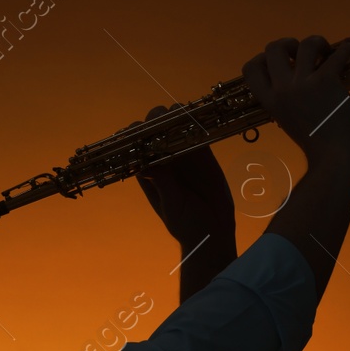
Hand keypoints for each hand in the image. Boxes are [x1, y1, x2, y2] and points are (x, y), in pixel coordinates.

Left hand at [130, 104, 235, 247]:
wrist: (213, 233)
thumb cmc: (187, 225)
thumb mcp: (172, 207)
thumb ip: (162, 184)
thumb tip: (145, 165)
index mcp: (149, 172)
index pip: (135, 145)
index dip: (137, 135)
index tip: (146, 135)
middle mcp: (163, 159)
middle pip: (153, 127)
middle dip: (157, 121)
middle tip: (168, 129)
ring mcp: (183, 154)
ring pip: (175, 124)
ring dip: (177, 118)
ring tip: (184, 125)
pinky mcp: (204, 153)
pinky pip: (198, 131)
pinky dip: (197, 124)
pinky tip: (200, 124)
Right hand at [242, 36, 349, 162]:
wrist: (334, 158)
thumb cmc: (315, 145)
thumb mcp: (288, 122)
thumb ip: (288, 102)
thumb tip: (299, 82)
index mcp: (270, 102)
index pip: (250, 69)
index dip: (262, 58)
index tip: (278, 62)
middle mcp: (282, 90)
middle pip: (273, 48)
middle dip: (287, 43)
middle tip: (301, 53)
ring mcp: (304, 84)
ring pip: (305, 44)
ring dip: (316, 42)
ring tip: (325, 51)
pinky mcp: (327, 81)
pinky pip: (336, 55)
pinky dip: (346, 48)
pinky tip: (349, 48)